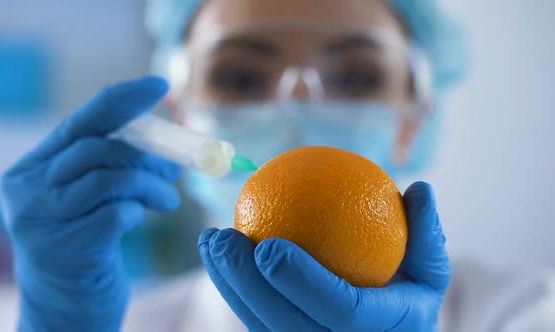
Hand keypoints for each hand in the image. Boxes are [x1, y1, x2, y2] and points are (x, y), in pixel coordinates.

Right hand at [0, 77, 180, 331]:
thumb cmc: (87, 243)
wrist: (67, 306)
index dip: (125, 100)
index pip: (82, 121)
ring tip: (168, 199)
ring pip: (110, 178)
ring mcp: (39, 221)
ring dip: (151, 185)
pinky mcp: (63, 250)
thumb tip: (169, 134)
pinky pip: (116, 213)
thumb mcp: (92, 198)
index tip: (160, 87)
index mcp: (32, 168)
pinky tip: (139, 219)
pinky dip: (138, 211)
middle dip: (148, 154)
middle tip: (175, 169)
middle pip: (99, 148)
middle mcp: (26, 190)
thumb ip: (114, 165)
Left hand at [198, 182, 448, 331]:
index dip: (303, 282)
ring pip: (261, 327)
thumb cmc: (408, 299)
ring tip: (210, 242)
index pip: (342, 310)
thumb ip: (427, 233)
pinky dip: (233, 289)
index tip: (270, 245)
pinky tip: (219, 255)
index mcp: (385, 330)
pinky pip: (255, 321)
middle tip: (222, 237)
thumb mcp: (429, 271)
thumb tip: (420, 187)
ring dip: (228, 284)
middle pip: (286, 325)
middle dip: (246, 283)